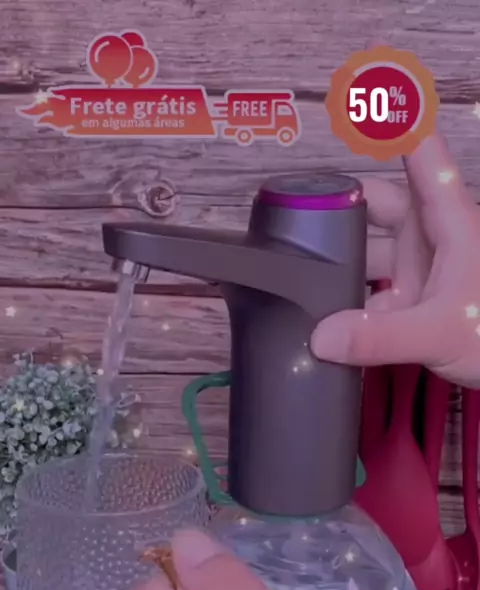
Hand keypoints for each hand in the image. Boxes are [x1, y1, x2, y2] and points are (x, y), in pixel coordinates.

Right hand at [311, 133, 479, 387]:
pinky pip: (371, 292)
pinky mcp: (412, 302)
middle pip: (379, 202)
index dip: (393, 124)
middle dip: (341, 205)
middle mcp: (431, 237)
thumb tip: (322, 337)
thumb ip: (380, 337)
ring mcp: (420, 270)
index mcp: (449, 221)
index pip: (421, 156)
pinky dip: (347, 302)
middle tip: (295, 212)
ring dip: (340, 261)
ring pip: (370, 250)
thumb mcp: (440, 333)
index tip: (363, 90)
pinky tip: (321, 316)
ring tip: (297, 270)